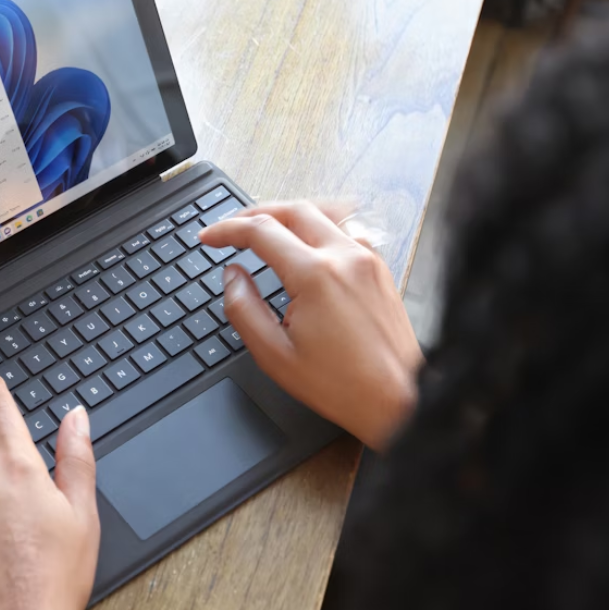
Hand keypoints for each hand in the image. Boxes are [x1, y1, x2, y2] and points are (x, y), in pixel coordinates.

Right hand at [200, 202, 422, 451]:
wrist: (398, 399)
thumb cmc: (343, 385)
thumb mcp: (275, 355)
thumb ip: (244, 309)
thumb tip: (232, 277)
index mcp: (315, 275)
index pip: (261, 231)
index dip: (227, 230)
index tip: (210, 238)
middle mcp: (345, 257)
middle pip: (292, 210)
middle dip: (254, 213)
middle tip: (231, 229)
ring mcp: (367, 260)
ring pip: (322, 214)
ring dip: (288, 215)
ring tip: (266, 227)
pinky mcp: (380, 269)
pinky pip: (346, 230)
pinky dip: (319, 226)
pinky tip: (309, 241)